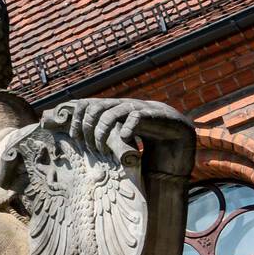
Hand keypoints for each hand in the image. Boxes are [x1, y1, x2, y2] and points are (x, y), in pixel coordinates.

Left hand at [41, 98, 193, 173]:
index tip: (74, 138)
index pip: (86, 104)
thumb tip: (78, 143)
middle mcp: (124, 106)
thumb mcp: (120, 139)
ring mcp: (139, 109)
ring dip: (101, 133)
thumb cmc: (147, 142)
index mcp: (114, 109)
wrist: (179, 138)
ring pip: (111, 113)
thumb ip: (104, 137)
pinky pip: (136, 117)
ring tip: (102, 150)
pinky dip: (126, 128)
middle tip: (90, 148)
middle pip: (94, 108)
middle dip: (87, 129)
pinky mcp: (156, 116)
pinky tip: (124, 139)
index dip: (76, 119)